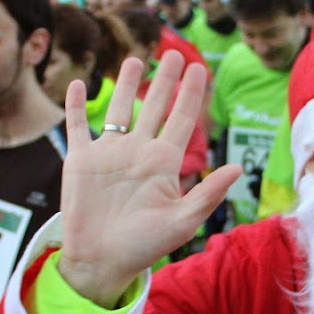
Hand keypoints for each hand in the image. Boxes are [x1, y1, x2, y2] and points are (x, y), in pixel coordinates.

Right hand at [57, 53, 241, 305]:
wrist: (101, 261)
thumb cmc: (144, 246)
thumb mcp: (182, 221)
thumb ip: (208, 194)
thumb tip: (237, 168)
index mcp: (163, 163)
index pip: (182, 120)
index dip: (191, 94)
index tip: (200, 68)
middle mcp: (137, 152)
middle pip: (154, 107)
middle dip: (164, 80)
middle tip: (173, 53)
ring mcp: (108, 154)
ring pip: (119, 109)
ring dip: (126, 85)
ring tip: (135, 60)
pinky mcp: (80, 160)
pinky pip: (77, 126)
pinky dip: (76, 105)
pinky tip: (79, 85)